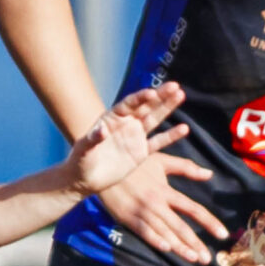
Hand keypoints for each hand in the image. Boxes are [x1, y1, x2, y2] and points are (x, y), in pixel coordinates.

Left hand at [68, 82, 189, 196]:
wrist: (85, 179)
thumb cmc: (80, 161)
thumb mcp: (83, 150)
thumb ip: (93, 139)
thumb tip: (102, 130)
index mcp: (112, 118)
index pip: (129, 104)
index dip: (140, 98)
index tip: (152, 93)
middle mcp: (126, 123)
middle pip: (146, 106)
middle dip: (160, 96)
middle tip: (175, 86)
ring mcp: (135, 136)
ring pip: (154, 119)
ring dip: (167, 107)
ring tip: (181, 95)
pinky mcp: (142, 152)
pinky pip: (158, 142)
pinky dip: (171, 136)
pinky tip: (184, 129)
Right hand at [92, 137, 224, 265]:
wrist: (104, 166)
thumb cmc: (135, 163)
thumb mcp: (160, 161)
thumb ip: (185, 167)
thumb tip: (209, 174)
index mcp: (166, 191)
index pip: (193, 209)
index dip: (209, 222)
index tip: (223, 234)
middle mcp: (156, 204)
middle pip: (181, 227)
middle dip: (195, 243)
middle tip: (208, 259)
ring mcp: (141, 212)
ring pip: (164, 233)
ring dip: (180, 247)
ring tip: (194, 259)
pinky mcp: (127, 218)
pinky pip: (144, 232)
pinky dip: (155, 240)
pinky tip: (167, 250)